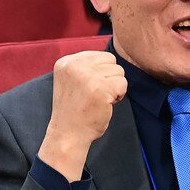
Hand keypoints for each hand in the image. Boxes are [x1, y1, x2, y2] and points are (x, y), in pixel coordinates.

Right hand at [38, 51, 127, 180]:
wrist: (68, 133)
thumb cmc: (74, 109)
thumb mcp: (72, 80)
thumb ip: (85, 66)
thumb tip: (110, 58)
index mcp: (66, 62)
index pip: (99, 55)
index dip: (101, 73)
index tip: (88, 88)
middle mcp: (74, 65)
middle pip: (110, 60)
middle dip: (109, 77)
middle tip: (96, 94)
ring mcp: (87, 76)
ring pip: (119, 71)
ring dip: (114, 87)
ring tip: (100, 99)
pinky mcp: (100, 88)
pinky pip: (123, 84)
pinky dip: (119, 96)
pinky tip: (105, 104)